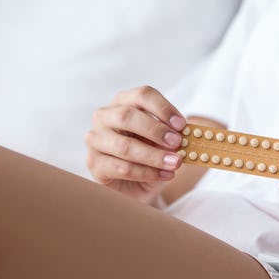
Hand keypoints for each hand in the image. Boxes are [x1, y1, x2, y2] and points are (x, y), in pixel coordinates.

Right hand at [85, 86, 185, 203]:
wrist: (137, 183)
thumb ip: (171, 135)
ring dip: (154, 156)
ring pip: (124, 146)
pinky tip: (166, 175)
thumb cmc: (150, 153)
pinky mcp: (94, 164)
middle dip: (155, 130)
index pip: (142, 95)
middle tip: (177, 143)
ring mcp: (95, 140)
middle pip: (127, 116)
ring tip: (176, 163)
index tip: (181, 125)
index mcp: (124, 102)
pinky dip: (147, 172)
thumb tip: (184, 136)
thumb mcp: (163, 141)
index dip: (163, 108)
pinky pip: (122, 168)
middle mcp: (104, 116)